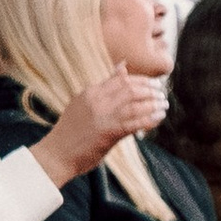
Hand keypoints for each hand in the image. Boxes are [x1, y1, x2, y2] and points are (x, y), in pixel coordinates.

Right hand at [30, 65, 170, 186]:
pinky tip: (159, 117)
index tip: (152, 84)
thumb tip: (122, 66)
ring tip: (163, 105)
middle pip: (131, 88)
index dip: (141, 80)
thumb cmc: (71, 131)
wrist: (57, 154)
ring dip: (154, 103)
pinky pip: (135, 122)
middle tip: (161, 93)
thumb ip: (104, 86)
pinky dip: (150, 118)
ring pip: (136, 104)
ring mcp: (103, 116)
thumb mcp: (83, 103)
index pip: (121, 79)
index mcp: (90, 92)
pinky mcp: (109, 133)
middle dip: (150, 89)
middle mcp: (97, 101)